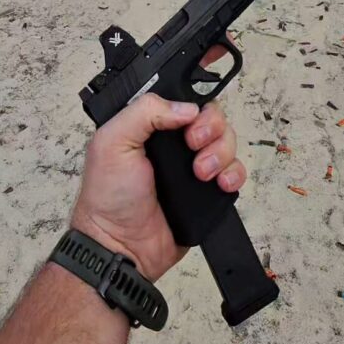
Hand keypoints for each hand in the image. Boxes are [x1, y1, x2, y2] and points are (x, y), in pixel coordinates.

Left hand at [71, 52, 245, 281]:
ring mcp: (193, 165)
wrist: (122, 247)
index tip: (197, 112)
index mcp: (150, 124)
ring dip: (220, 152)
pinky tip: (221, 183)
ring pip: (227, 140)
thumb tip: (187, 108)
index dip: (196, 96)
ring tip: (201, 173)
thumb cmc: (108, 196)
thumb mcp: (112, 142)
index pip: (181, 96)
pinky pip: (235, 171)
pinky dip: (234, 173)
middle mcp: (174, 141)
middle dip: (210, 127)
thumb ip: (144, 113)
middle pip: (211, 115)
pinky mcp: (208, 191)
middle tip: (193, 145)